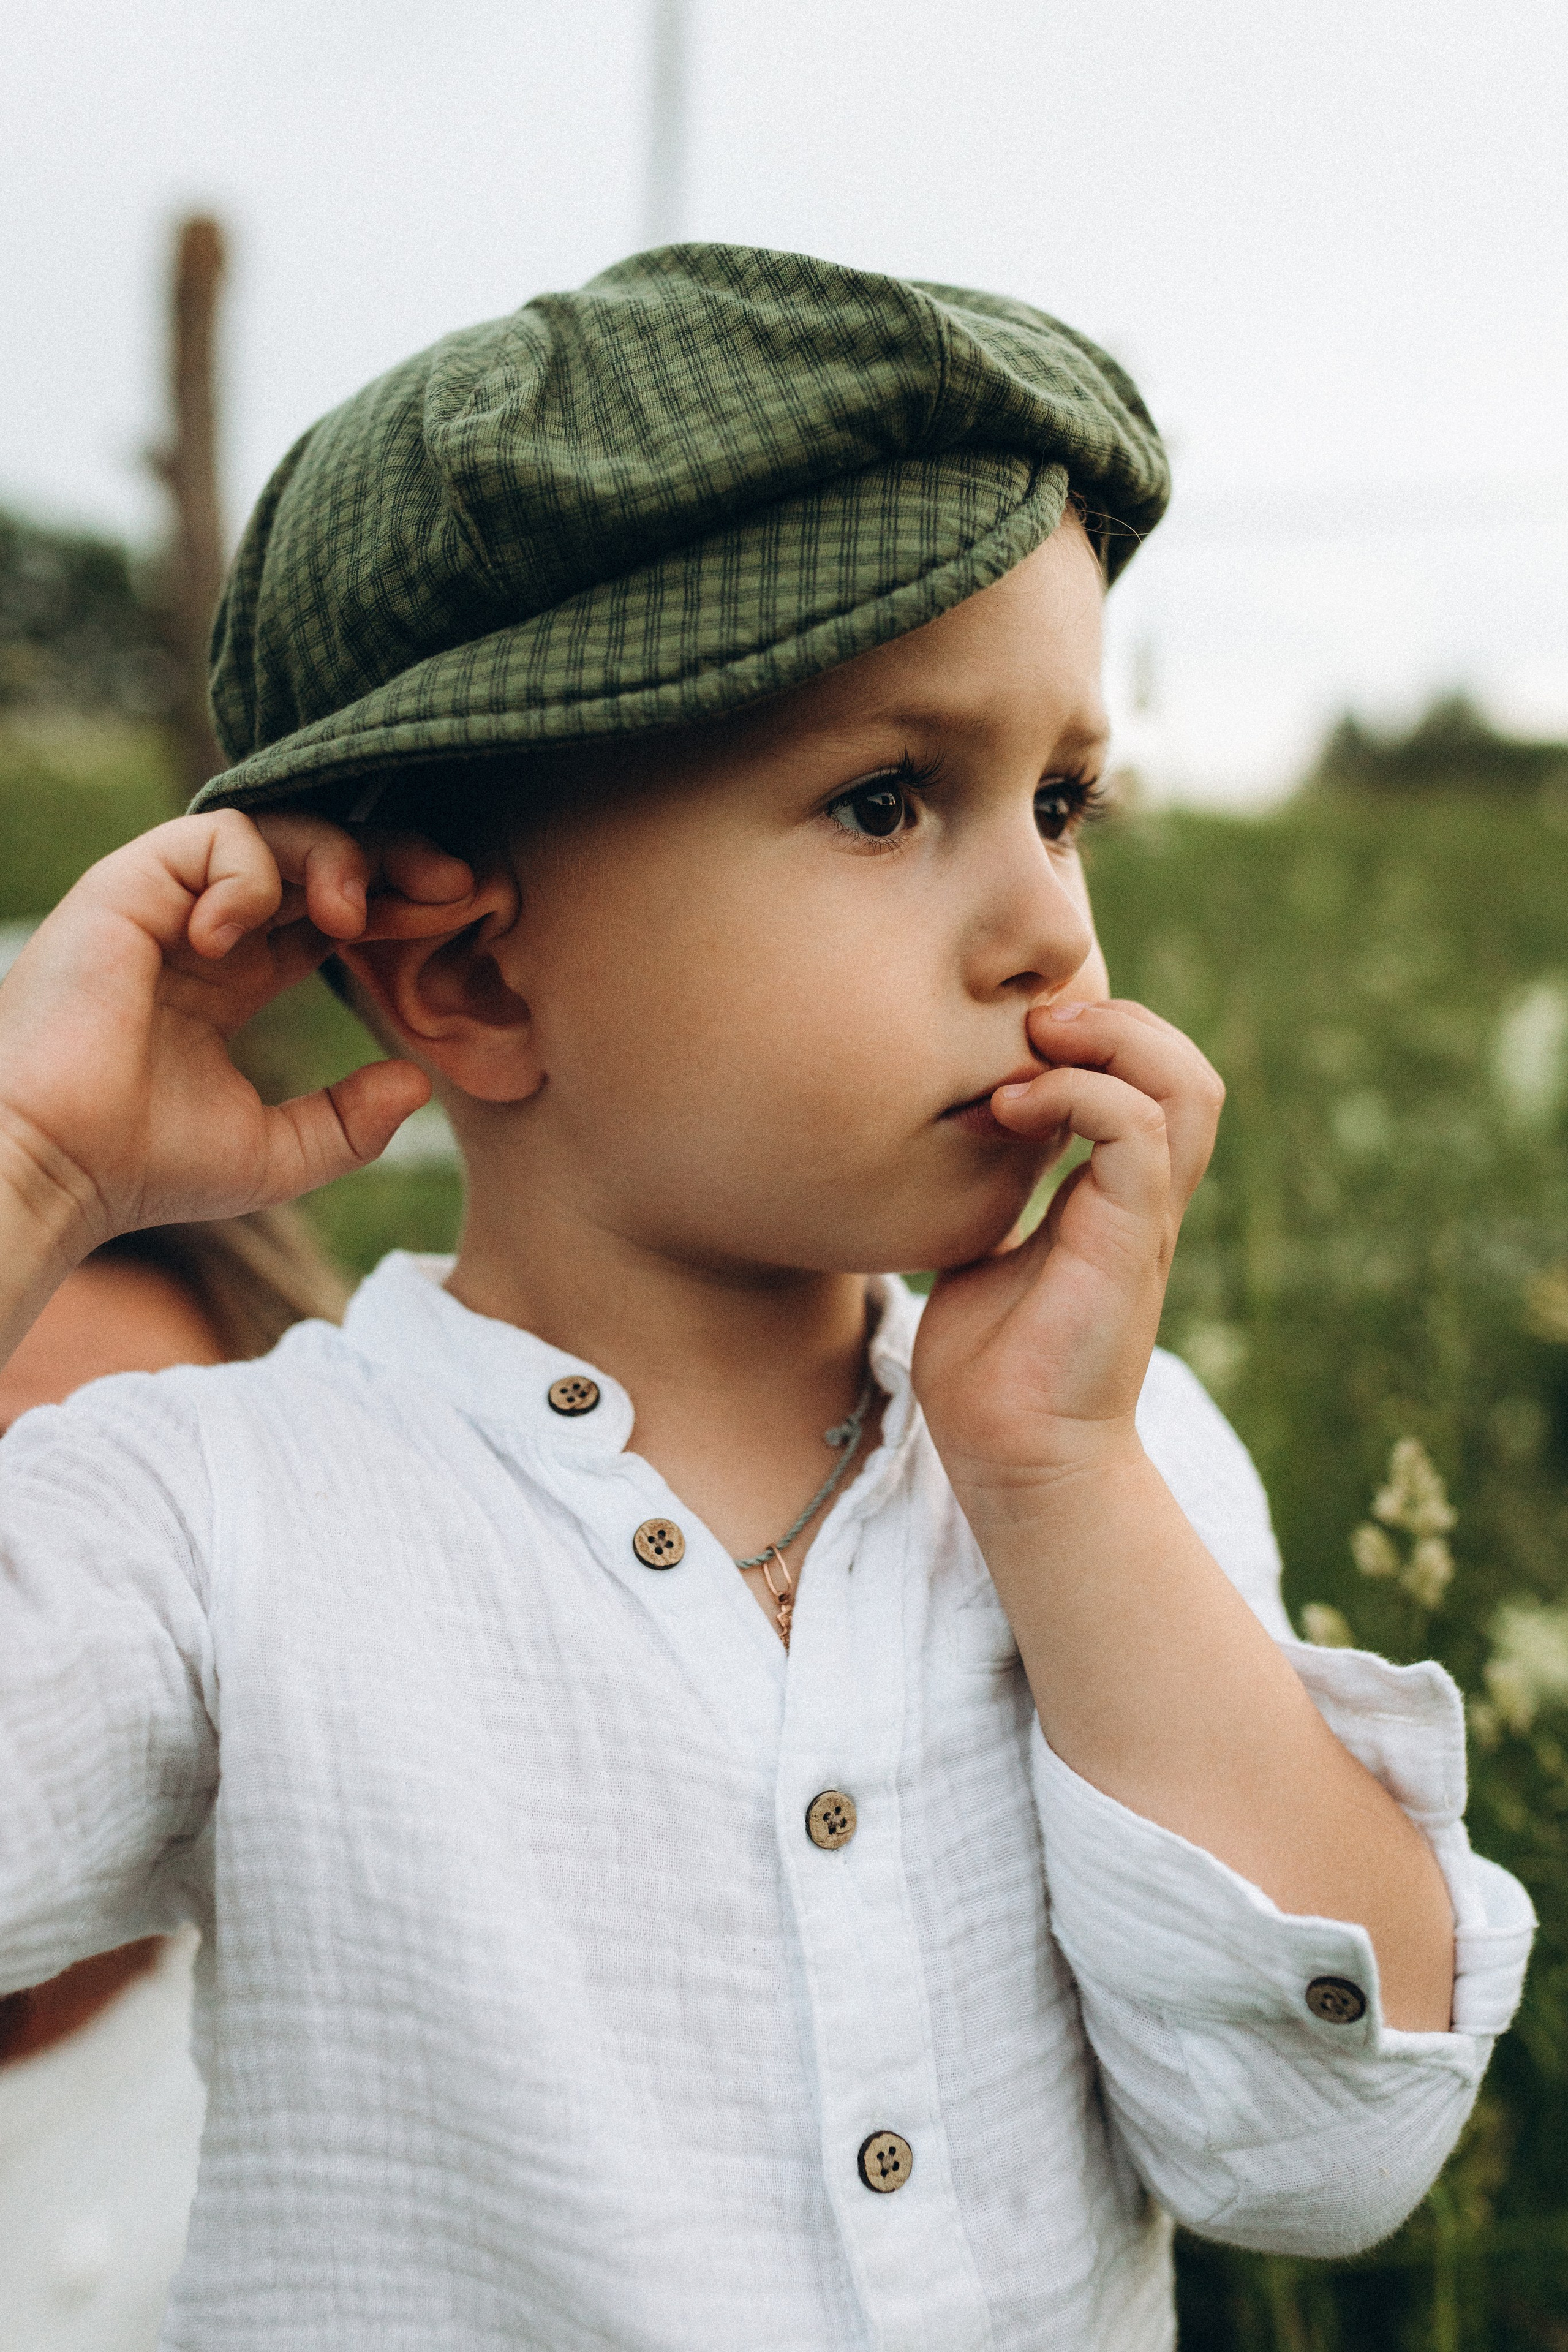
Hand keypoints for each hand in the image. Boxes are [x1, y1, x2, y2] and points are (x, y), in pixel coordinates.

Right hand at [0, 808, 482, 1266]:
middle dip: (392, 857)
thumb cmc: (147, 1166)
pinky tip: (235, 936)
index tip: (460, 917)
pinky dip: (248, 874)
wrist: (58, 1166)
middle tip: (455, 882)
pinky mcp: (129, 886)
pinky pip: (214, 835)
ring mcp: (165, 904)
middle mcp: (202, 931)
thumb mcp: (278, 1154)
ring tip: (355, 914)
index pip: (329, 913)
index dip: (397, 907)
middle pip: (314, 856)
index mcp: (234, 979)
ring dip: (335, 855)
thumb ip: (349, 1122)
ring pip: (273, 827)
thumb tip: (418, 1082)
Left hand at [912, 997, 1223, 1489]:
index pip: (1147, 1083)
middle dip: (1116, 1018)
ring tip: (1036, 1044)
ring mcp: (1145, 1221)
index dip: (1096, 1037)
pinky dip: (1080, 1095)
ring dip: (1112, 1042)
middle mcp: (1143, 1200)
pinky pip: (1139, 1132)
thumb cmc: (990, 1370)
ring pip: (1186, 1086)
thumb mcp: (977, 1255)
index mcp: (1114, 1198)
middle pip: (1186, 1069)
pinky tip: (1012, 1108)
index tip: (1011, 1040)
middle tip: (1035, 1020)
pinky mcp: (1131, 1242)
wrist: (1013, 1460)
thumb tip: (944, 1144)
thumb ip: (983, 1197)